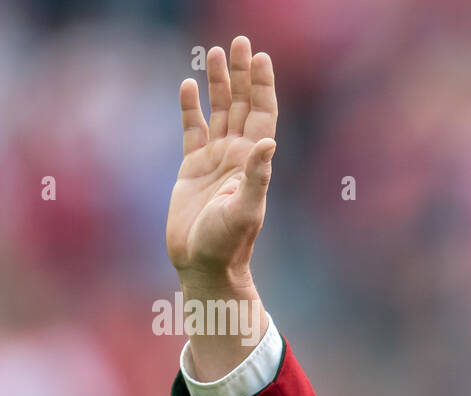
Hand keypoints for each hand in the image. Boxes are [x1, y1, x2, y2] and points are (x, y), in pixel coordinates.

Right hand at [166, 36, 276, 286]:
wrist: (205, 264)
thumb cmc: (228, 243)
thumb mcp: (245, 209)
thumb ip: (257, 177)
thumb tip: (268, 143)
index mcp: (253, 163)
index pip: (262, 115)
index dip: (262, 86)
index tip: (261, 58)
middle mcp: (237, 156)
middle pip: (241, 105)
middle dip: (241, 74)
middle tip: (240, 42)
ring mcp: (215, 160)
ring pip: (218, 112)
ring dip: (218, 84)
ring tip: (214, 53)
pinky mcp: (191, 169)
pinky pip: (192, 130)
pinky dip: (190, 108)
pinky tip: (189, 85)